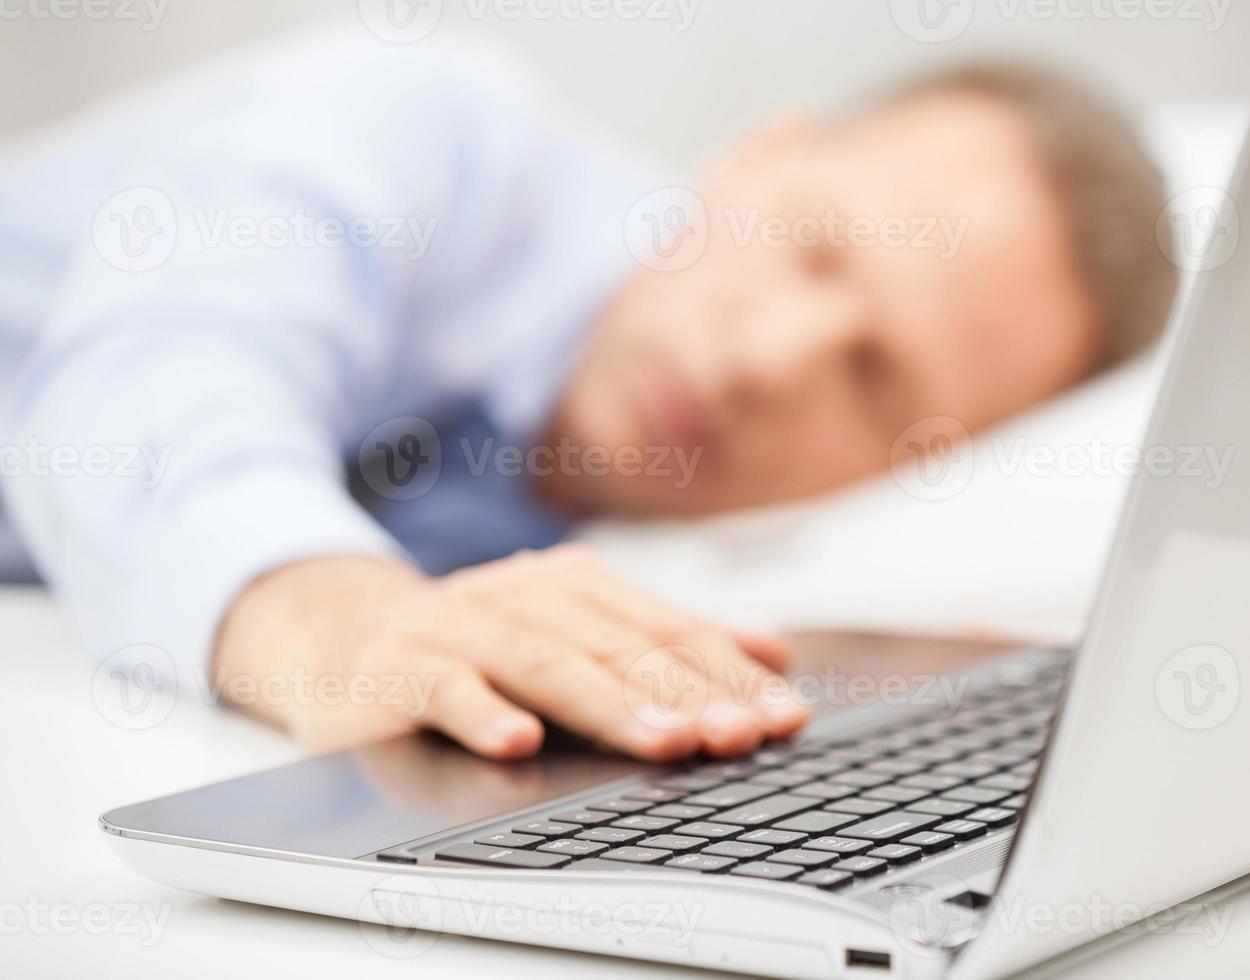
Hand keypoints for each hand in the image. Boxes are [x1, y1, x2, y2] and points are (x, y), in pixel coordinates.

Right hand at [210, 545, 807, 759]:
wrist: (347, 633)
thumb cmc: (482, 644)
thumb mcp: (580, 632)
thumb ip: (669, 643)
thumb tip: (774, 656)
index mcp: (579, 586)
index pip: (669, 632)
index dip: (730, 674)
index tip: (783, 717)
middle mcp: (527, 596)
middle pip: (619, 648)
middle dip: (687, 695)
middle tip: (740, 736)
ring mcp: (463, 627)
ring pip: (546, 664)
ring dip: (609, 705)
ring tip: (665, 744)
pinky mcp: (399, 666)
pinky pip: (442, 688)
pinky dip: (478, 713)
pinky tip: (517, 744)